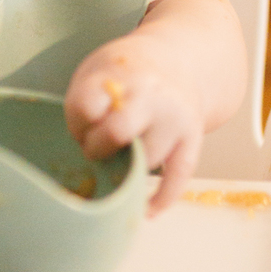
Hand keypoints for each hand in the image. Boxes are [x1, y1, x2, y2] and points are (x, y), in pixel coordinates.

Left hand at [65, 37, 203, 213]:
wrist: (180, 61)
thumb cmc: (126, 74)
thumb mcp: (98, 71)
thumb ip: (85, 103)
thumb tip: (87, 151)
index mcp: (121, 73)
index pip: (87, 105)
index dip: (78, 123)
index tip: (83, 125)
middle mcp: (151, 95)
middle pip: (118, 132)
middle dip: (98, 148)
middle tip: (97, 147)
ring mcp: (175, 118)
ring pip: (145, 161)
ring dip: (125, 169)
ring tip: (122, 155)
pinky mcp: (192, 139)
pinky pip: (179, 177)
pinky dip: (162, 199)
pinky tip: (146, 210)